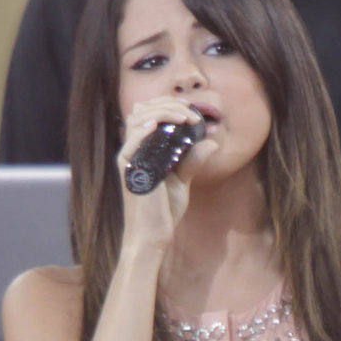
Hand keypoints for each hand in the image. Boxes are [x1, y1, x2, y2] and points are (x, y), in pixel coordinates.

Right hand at [116, 93, 212, 250]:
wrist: (153, 235)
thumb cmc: (163, 211)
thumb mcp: (182, 181)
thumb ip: (192, 160)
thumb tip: (211, 142)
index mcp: (144, 149)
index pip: (150, 114)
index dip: (169, 106)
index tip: (192, 110)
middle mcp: (134, 149)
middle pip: (142, 110)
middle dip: (168, 104)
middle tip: (191, 112)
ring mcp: (129, 157)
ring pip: (138, 119)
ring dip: (162, 112)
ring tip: (184, 117)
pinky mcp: (128, 169)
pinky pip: (132, 140)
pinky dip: (145, 128)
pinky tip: (159, 125)